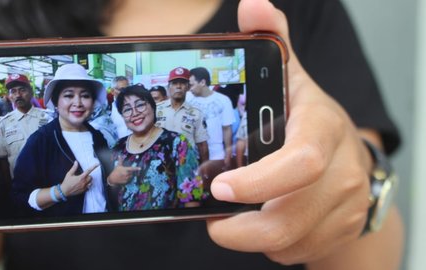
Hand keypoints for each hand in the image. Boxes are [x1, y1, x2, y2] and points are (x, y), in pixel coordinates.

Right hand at [61, 161, 98, 195]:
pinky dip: (87, 185)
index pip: (89, 171)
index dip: (93, 167)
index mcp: (81, 177)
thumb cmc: (66, 182)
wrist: (64, 191)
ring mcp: (84, 187)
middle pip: (91, 177)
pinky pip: (89, 187)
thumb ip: (74, 168)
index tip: (98, 164)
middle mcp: (84, 182)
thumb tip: (76, 162)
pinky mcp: (84, 191)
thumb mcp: (69, 174)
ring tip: (83, 180)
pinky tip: (83, 185)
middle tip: (83, 176)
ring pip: (91, 182)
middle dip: (88, 176)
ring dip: (88, 181)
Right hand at [107, 156, 140, 185]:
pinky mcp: (126, 181)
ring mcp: (126, 178)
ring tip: (124, 174)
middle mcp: (126, 174)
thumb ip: (120, 160)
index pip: (132, 168)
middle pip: (131, 172)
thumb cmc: (115, 171)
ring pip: (131, 176)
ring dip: (129, 175)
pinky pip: (129, 179)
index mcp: (125, 169)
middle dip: (130, 172)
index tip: (140, 168)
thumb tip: (119, 155)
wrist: (112, 178)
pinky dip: (127, 178)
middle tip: (125, 171)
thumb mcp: (118, 165)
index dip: (136, 168)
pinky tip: (123, 177)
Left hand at [207, 0, 374, 263]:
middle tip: (212, 219)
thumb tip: (252, 5)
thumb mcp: (294, 76)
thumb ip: (273, 40)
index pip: (300, 162)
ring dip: (251, 236)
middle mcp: (341, 172)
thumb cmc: (311, 117)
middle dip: (241, 229)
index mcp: (323, 129)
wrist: (351, 157)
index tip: (218, 187)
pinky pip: (295, 252)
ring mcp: (345, 207)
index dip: (258, 182)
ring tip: (233, 217)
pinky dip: (270, 243)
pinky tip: (262, 220)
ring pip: (289, 242)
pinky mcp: (339, 231)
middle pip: (290, 219)